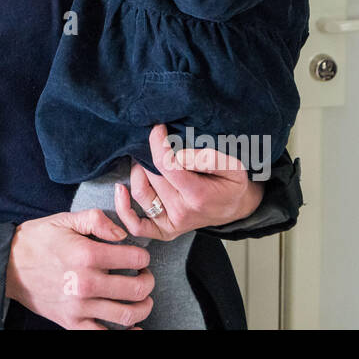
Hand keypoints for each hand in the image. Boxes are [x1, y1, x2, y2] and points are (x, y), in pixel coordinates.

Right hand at [5, 210, 154, 329]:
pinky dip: (125, 334)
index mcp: (86, 254)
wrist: (7, 265)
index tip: (140, 258)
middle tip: (145, 276)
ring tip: (142, 299)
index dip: (143, 258)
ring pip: (126, 315)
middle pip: (137, 289)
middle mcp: (85, 283)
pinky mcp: (71, 322)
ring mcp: (79, 306)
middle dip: (148, 282)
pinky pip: (103, 335)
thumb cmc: (37, 240)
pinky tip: (133, 327)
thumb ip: (96, 220)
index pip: (134, 259)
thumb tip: (122, 233)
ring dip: (143, 308)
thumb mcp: (65, 220)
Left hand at [111, 124, 264, 239]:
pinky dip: (124, 209)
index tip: (158, 129)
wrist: (237, 207)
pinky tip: (122, 190)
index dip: (157, 143)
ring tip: (146, 159)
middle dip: (151, 154)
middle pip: (153, 176)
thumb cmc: (232, 184)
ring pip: (141, 193)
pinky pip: (137, 225)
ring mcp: (172, 224)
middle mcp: (182, 212)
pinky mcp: (164, 230)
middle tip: (158, 143)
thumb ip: (207, 158)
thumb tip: (178, 155)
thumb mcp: (232, 165)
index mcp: (198, 195)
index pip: (166, 165)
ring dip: (138, 172)